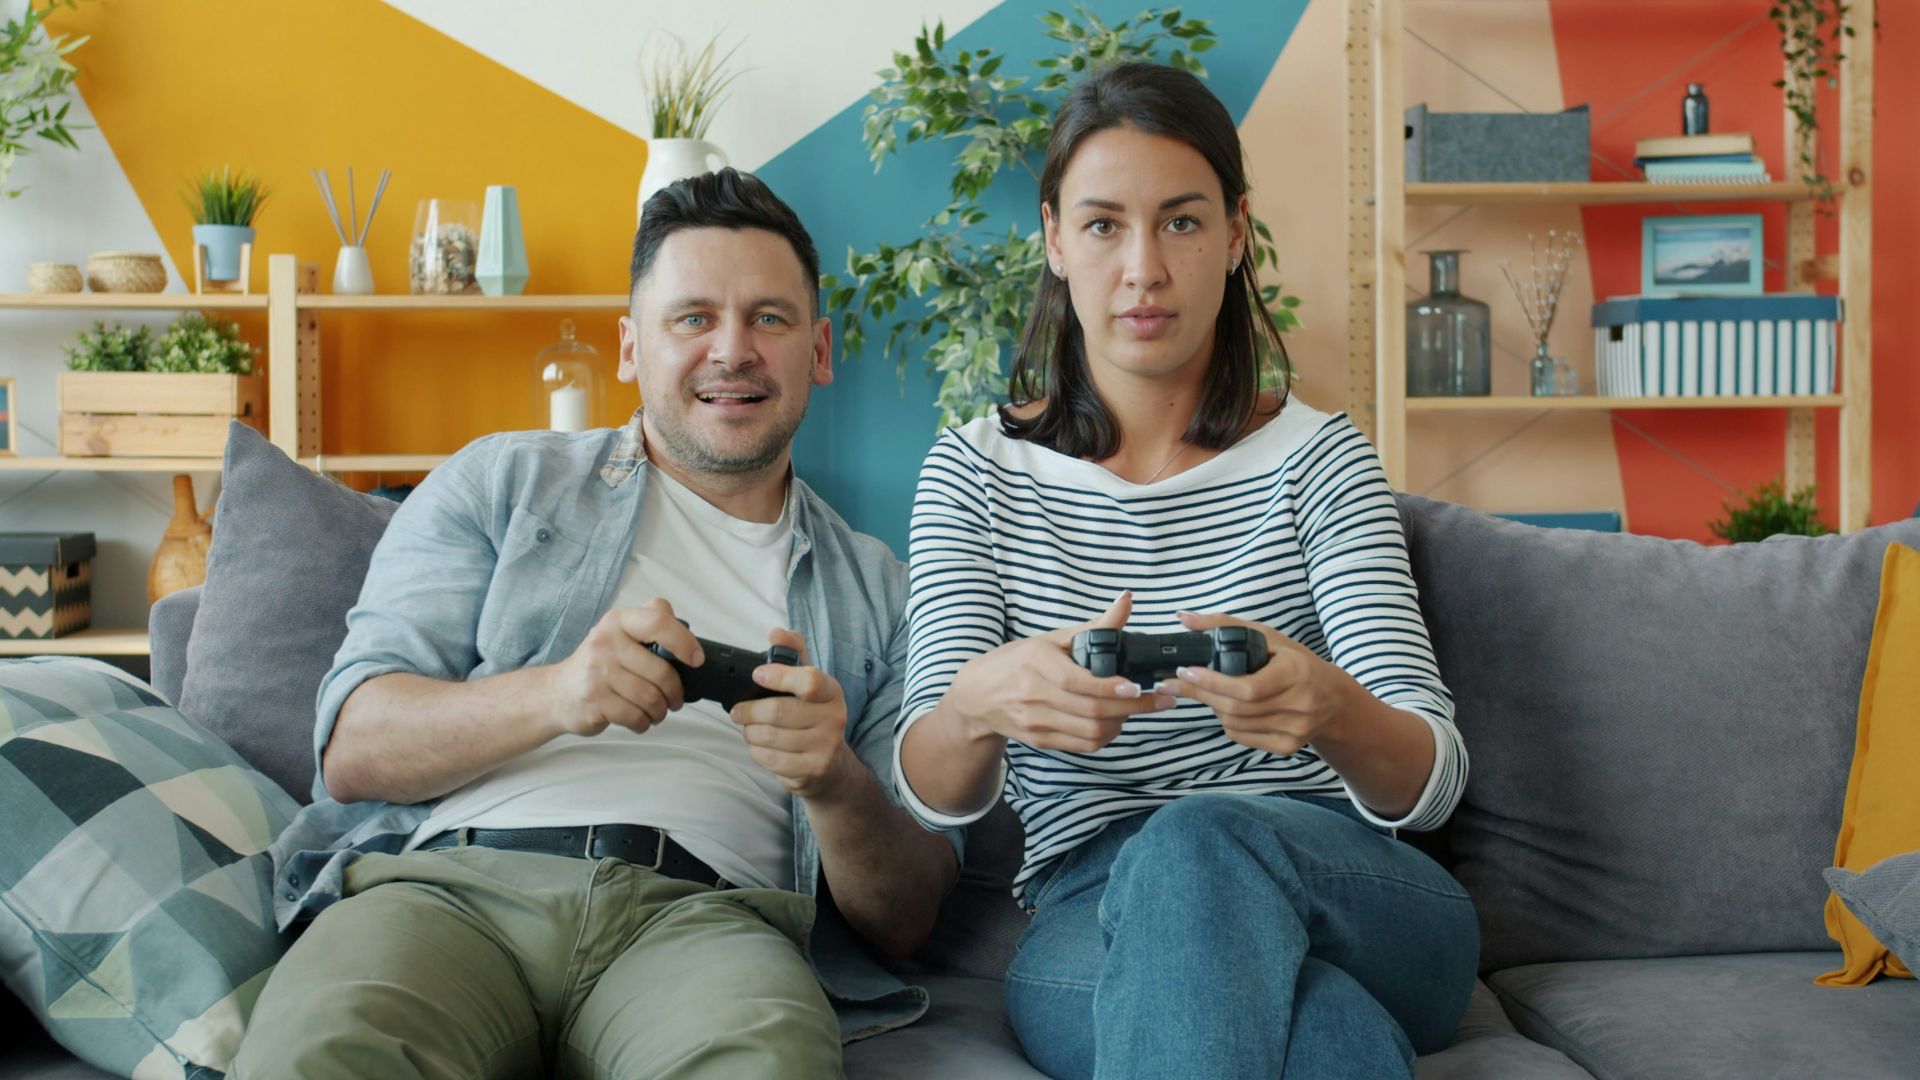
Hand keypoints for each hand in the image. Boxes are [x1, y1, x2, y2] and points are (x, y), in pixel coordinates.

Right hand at [541, 597, 701, 737]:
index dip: (684, 642)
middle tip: (674, 699)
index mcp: (618, 621)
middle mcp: (606, 642)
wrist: (557, 693)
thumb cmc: (598, 664)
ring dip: (660, 711)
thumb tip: (687, 631)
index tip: (696, 660)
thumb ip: (651, 624)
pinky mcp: (594, 699)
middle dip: (675, 693)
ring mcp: (598, 671)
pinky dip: (644, 722)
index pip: (658, 621)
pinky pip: (635, 716)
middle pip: (661, 671)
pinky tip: (640, 719)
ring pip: (650, 698)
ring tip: (656, 711)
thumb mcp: (620, 633)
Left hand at [731, 629, 859, 798]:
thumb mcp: (809, 683)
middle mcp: (834, 718)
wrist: (834, 767)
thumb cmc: (814, 717)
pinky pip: (770, 759)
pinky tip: (758, 746)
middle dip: (749, 711)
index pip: (809, 680)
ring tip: (748, 728)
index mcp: (832, 692)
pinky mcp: (811, 770)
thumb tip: (776, 632)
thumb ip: (793, 653)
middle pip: (779, 712)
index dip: (779, 676)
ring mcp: (824, 747)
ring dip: (750, 732)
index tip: (757, 675)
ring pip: (770, 736)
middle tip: (738, 712)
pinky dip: (756, 751)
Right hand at [947, 591, 1176, 753]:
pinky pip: (1082, 745)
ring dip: (1122, 723)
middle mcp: (1032, 695)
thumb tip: (1127, 601)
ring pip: (1090, 732)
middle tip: (1159, 699)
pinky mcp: (1040, 740)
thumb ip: (1094, 625)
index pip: (1077, 682)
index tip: (1138, 686)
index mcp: (1035, 663)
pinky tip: (1116, 722)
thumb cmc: (1018, 662)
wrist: (978, 696)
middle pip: (1090, 710)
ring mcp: (1035, 722)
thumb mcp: (1051, 639)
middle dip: (1132, 708)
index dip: (1110, 687)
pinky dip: (1106, 736)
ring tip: (1137, 708)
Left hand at [1155, 611, 1346, 756]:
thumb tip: (1183, 618)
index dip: (1212, 682)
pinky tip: (1228, 707)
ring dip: (1212, 707)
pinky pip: (1242, 737)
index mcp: (1296, 673)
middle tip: (1177, 682)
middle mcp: (1299, 704)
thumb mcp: (1267, 636)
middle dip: (1201, 694)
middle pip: (1236, 708)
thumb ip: (1224, 625)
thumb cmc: (1295, 662)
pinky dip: (1227, 722)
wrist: (1332, 698)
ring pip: (1235, 724)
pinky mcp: (1287, 746)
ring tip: (1207, 691)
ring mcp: (1295, 730)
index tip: (1185, 670)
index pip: (1247, 687)